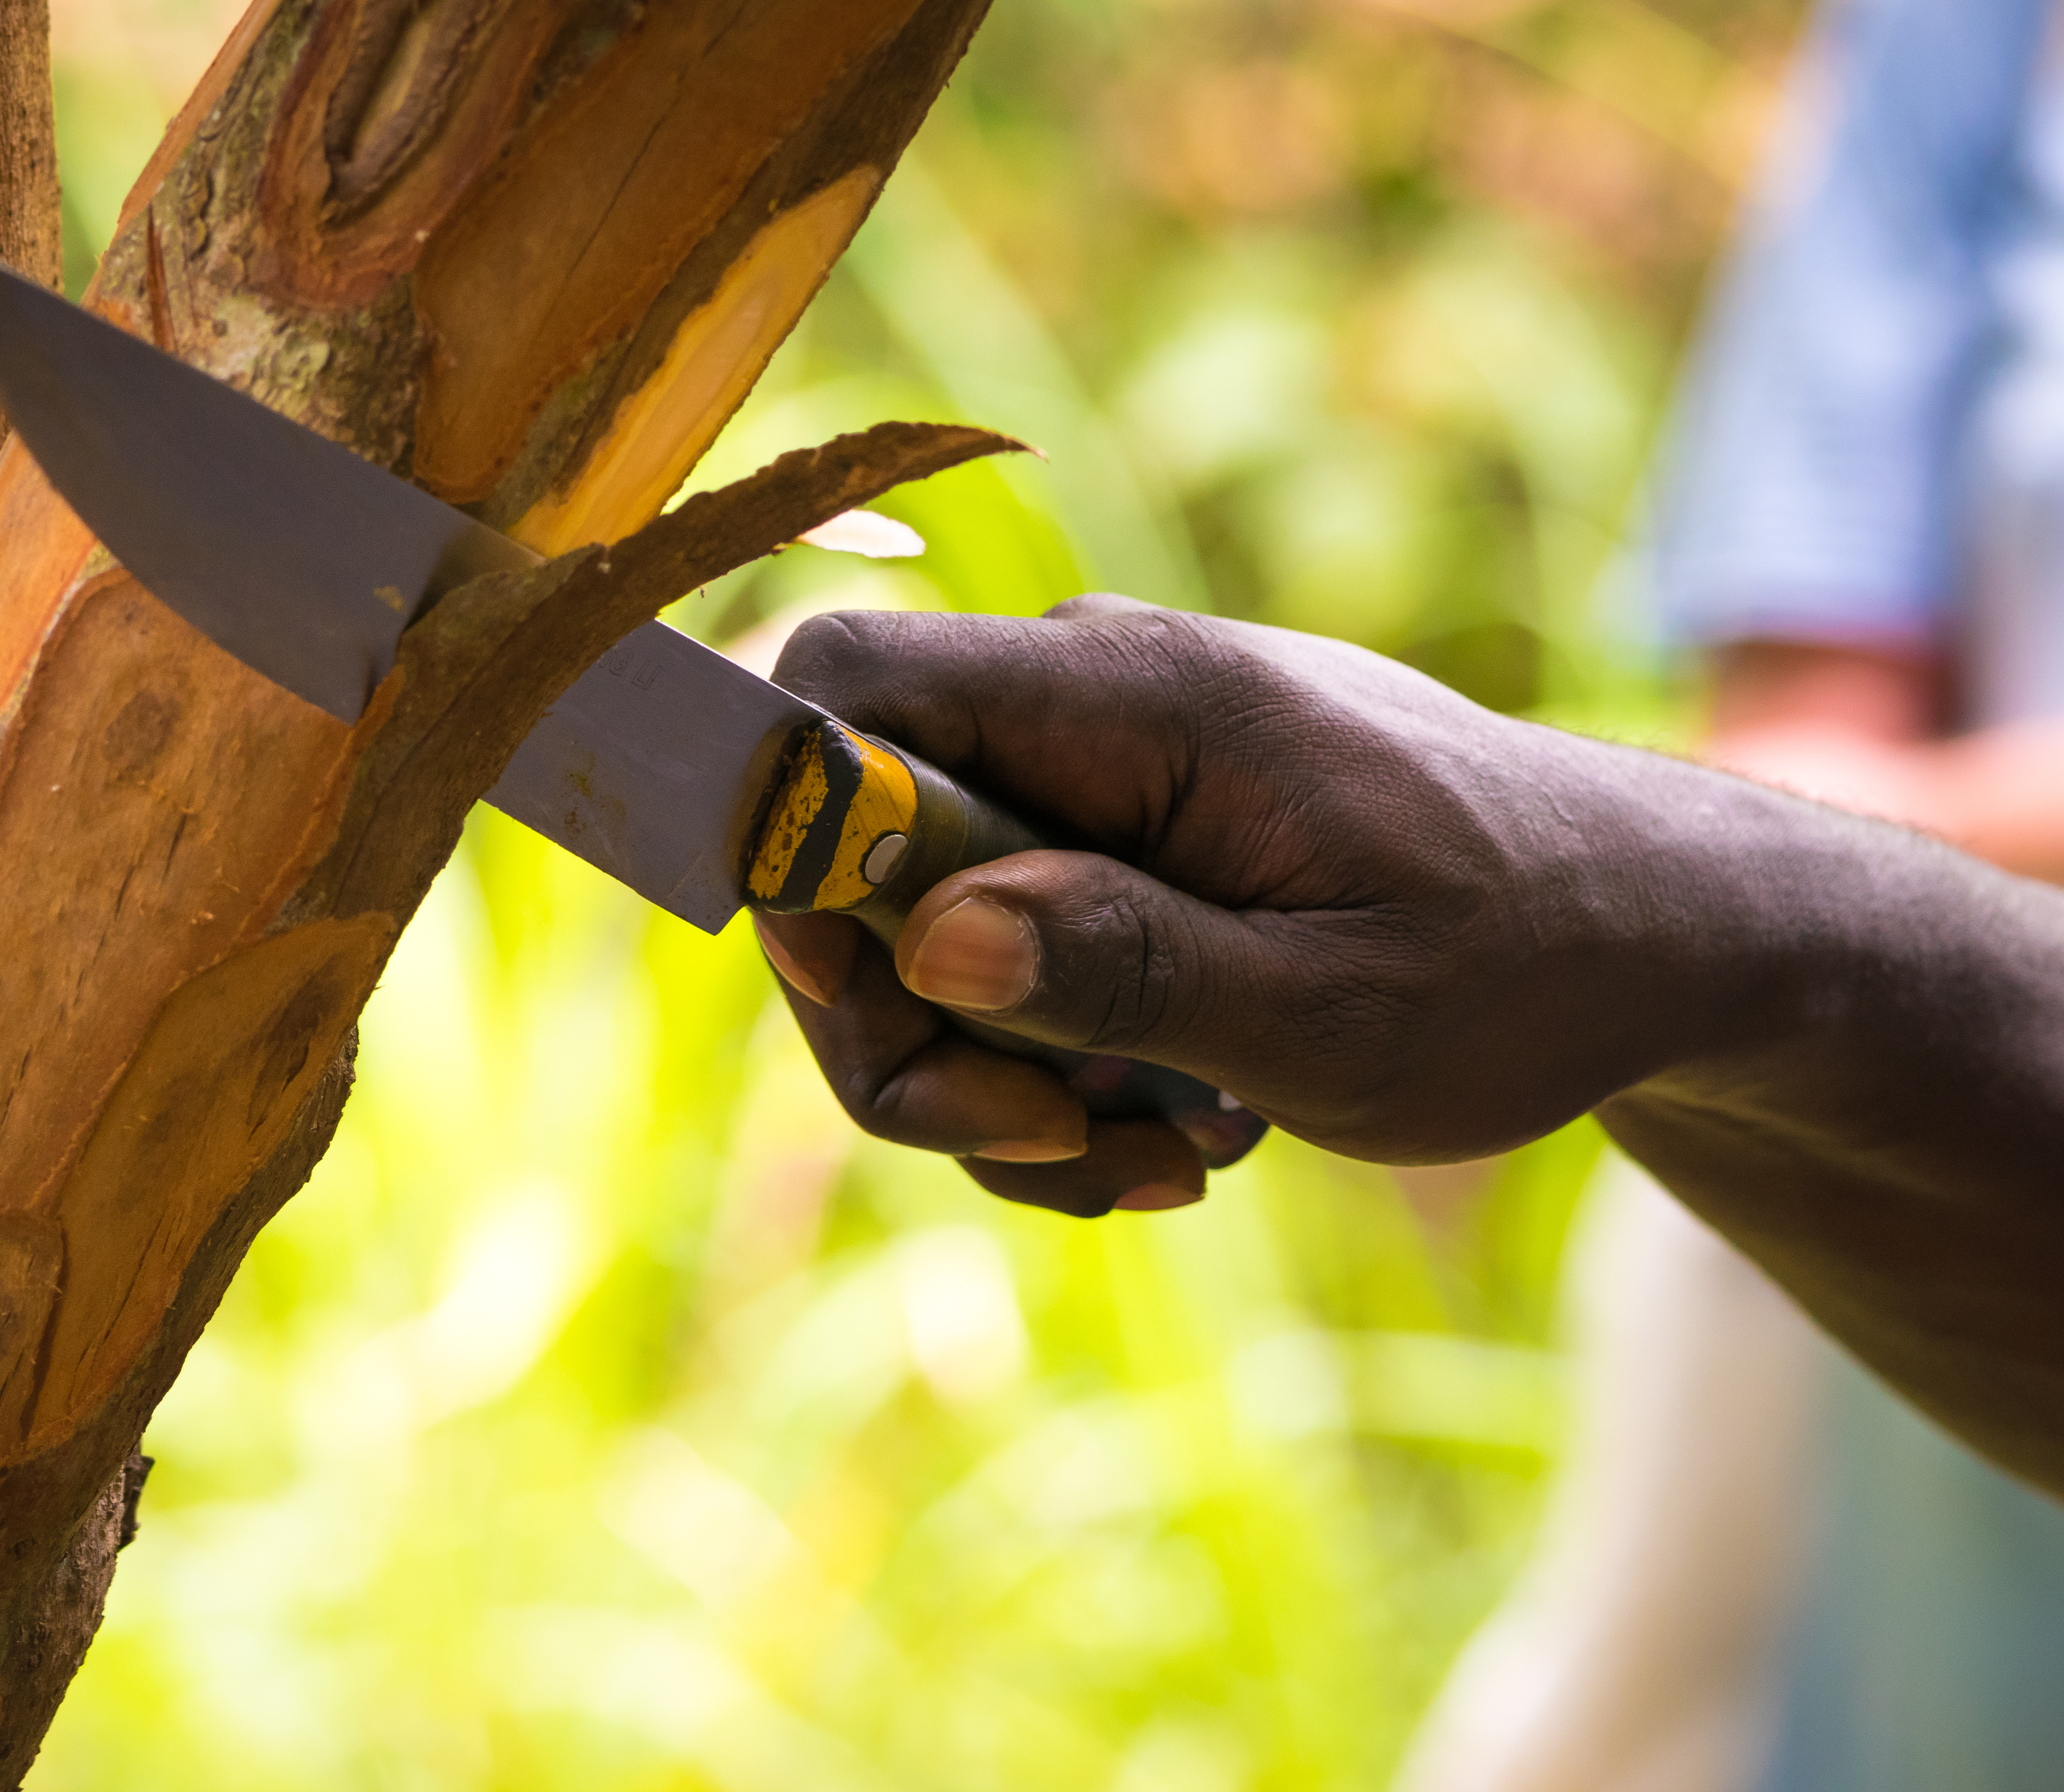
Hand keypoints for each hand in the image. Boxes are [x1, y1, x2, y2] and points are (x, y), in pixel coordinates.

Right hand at [753, 596, 1714, 1217]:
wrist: (1648, 935)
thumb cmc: (1527, 962)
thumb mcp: (1339, 1012)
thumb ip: (1131, 966)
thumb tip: (929, 936)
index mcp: (1132, 694)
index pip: (840, 685)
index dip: (787, 837)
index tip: (880, 1000)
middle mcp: (1083, 704)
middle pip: (848, 851)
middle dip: (911, 1032)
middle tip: (1056, 1147)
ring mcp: (1091, 774)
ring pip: (916, 934)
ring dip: (996, 1082)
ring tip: (1164, 1155)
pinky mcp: (1109, 845)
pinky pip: (998, 960)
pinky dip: (1047, 1073)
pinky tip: (1169, 1132)